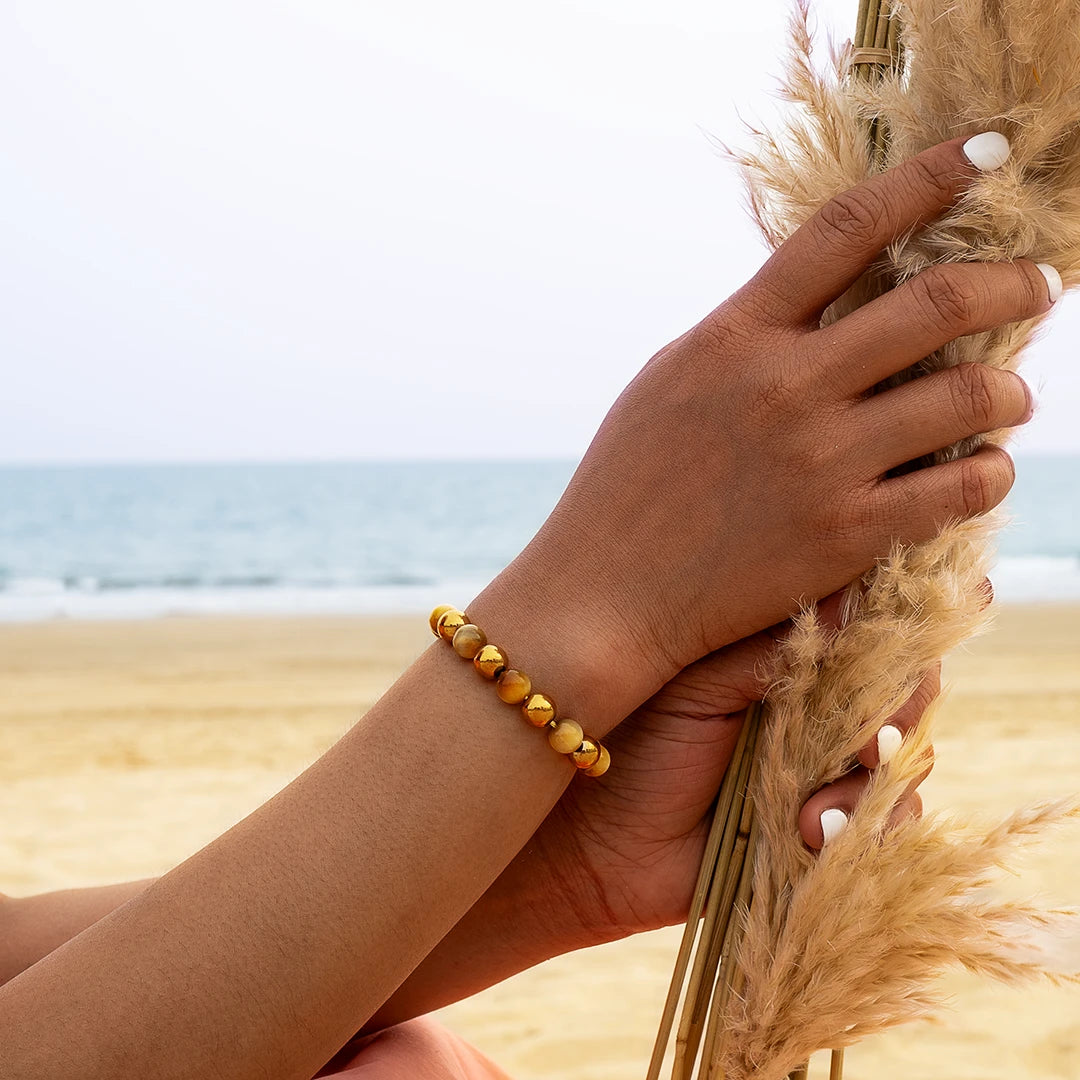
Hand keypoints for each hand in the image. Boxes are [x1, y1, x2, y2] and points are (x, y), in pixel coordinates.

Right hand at [472, 133, 1046, 732]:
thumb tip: (822, 296)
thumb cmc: (626, 485)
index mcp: (736, 336)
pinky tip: (981, 468)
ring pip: (970, 395)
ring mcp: (820, 462)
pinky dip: (990, 471)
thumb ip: (746, 334)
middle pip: (936, 301)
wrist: (603, 593)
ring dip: (1011, 389)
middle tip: (1036, 286)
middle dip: (1011, 282)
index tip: (983, 153)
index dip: (926, 176)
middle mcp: (785, 386)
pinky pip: (960, 487)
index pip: (846, 226)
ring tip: (1011, 396)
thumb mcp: (672, 381)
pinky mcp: (844, 535)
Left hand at [527, 588, 939, 945]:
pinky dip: (868, 831)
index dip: (896, 634)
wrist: (591, 841)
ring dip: (875, 784)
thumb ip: (776, 646)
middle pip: (905, 685)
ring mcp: (825, 763)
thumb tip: (857, 596)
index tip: (892, 656)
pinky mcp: (828, 827)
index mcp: (785, 648)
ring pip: (904, 758)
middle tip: (866, 743)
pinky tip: (812, 837)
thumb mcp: (699, 680)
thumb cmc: (630, 740)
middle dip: (898, 712)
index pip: (870, 622)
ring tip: (814, 810)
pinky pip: (886, 824)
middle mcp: (816, 698)